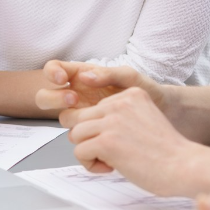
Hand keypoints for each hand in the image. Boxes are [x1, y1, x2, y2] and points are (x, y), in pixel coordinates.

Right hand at [36, 60, 165, 127]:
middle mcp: (77, 95)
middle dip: (54, 98)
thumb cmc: (146, 90)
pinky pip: (78, 139)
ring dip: (70, 120)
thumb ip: (109, 74)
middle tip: (74, 100)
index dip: (52, 73)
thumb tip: (85, 77)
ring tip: (90, 121)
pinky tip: (98, 135)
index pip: (54, 70)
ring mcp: (83, 114)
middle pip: (46, 96)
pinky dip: (84, 140)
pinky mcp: (91, 133)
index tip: (62, 79)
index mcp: (82, 75)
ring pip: (61, 119)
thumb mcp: (130, 77)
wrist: (163, 114)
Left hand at [65, 87, 204, 196]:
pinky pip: (79, 152)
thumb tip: (87, 126)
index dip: (99, 129)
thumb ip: (120, 115)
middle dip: (88, 138)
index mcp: (130, 94)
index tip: (116, 141)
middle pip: (79, 118)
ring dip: (88, 151)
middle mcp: (119, 102)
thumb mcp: (143, 118)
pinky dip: (90, 164)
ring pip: (75, 134)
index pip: (94, 107)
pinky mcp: (106, 141)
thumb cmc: (166, 151)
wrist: (183, 166)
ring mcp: (112, 121)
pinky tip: (111, 167)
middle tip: (108, 153)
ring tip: (110, 160)